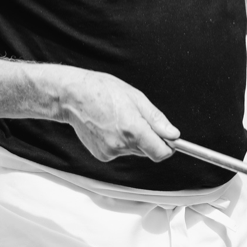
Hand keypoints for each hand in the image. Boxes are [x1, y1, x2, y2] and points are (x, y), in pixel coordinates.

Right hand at [58, 70, 179, 161]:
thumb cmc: (102, 90)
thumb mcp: (136, 97)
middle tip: (136, 118)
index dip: (168, 147)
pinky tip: (109, 127)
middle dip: (148, 138)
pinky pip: (119, 152)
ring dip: (132, 139)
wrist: (73, 97)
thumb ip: (156, 119)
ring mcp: (110, 152)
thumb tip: (173, 134)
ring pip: (133, 151)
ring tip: (119, 119)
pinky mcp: (101, 155)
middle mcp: (122, 145)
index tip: (168, 139)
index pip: (161, 153)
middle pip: (147, 151)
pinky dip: (119, 142)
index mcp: (133, 129)